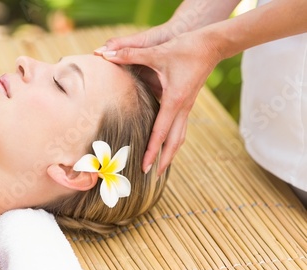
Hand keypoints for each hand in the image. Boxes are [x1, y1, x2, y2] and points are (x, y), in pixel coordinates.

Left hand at [97, 29, 221, 175]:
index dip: (152, 151)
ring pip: (180, 136)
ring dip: (170, 152)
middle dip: (163, 160)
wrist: (212, 44)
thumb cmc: (186, 48)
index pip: (161, 132)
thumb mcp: (157, 52)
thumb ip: (130, 54)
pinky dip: (173, 139)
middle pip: (174, 142)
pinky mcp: (188, 102)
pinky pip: (180, 127)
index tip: (145, 167)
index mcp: (175, 101)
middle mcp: (183, 108)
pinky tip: (166, 142)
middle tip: (151, 175)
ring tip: (161, 166)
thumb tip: (107, 54)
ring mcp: (187, 107)